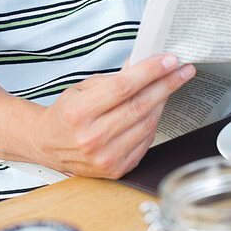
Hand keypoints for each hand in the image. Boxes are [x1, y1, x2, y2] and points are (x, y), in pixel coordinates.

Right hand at [34, 54, 194, 178]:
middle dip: (166, 84)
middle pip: (140, 105)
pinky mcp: (115, 169)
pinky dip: (153, 124)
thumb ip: (112, 79)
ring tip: (169, 87)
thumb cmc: (65, 114)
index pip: (123, 86)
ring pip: (147, 124)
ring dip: (163, 103)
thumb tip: (140, 65)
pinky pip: (145, 143)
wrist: (48, 144)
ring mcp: (105, 156)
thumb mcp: (81, 88)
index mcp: (80, 112)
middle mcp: (92, 137)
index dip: (150, 72)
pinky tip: (154, 111)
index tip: (169, 61)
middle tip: (182, 71)